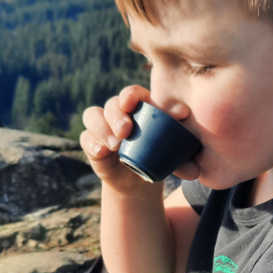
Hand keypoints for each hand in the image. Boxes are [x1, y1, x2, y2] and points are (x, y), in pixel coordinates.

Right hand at [80, 85, 196, 192]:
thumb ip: (180, 137)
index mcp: (140, 107)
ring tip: (116, 144)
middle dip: (117, 115)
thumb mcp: (173, 148)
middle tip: (126, 130)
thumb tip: (186, 124)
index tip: (132, 103)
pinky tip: (102, 151)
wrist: (142, 179)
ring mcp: (102, 127)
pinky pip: (86, 138)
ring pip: (93, 116)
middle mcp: (118, 112)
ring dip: (103, 128)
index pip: (132, 94)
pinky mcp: (92, 143)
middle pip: (112, 104)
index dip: (130, 95)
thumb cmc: (160, 156)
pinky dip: (92, 143)